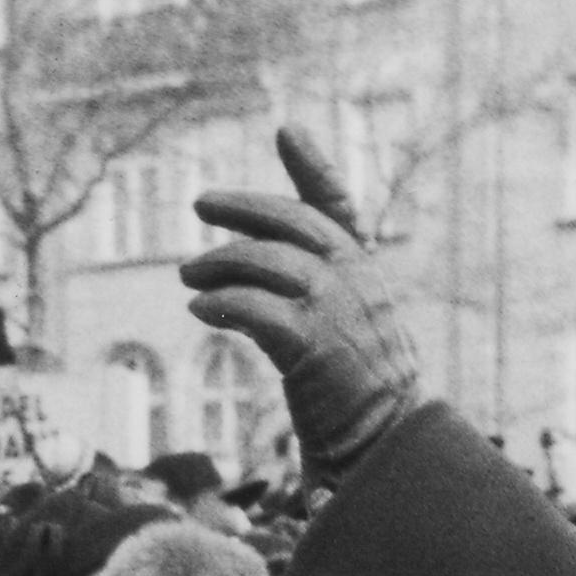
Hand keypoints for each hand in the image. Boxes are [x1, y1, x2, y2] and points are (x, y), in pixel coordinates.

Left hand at [180, 129, 427, 482]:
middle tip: (201, 206)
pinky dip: (222, 304)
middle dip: (242, 208)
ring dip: (218, 264)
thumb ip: (310, 304)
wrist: (387, 445)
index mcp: (365, 275)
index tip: (286, 130)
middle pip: (291, 223)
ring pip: (265, 263)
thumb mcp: (347, 338)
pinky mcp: (311, 344)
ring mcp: (334, 309)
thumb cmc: (362, 402)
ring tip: (187, 276)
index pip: (337, 208)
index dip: (312, 166)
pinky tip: (199, 310)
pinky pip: (254, 308)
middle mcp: (354, 281)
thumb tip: (251, 289)